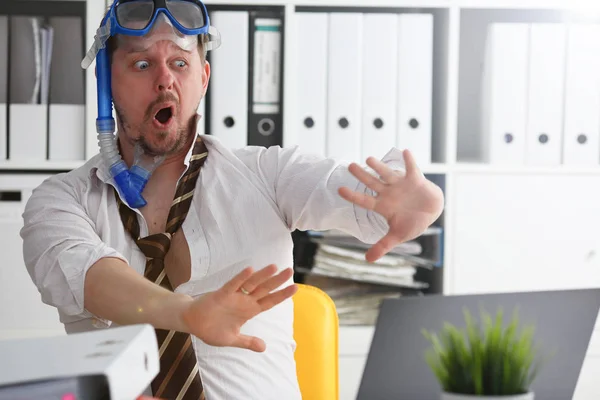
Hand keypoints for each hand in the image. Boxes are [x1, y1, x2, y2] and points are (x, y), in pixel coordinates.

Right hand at [180, 265, 296, 351]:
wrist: (192, 323)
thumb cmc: (212, 328)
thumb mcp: (232, 339)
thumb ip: (247, 342)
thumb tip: (264, 348)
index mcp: (248, 311)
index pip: (269, 302)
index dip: (282, 295)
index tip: (295, 288)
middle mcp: (244, 301)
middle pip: (264, 289)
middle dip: (277, 281)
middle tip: (290, 270)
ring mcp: (233, 297)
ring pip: (251, 284)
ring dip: (262, 276)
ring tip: (275, 267)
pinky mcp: (221, 295)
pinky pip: (232, 285)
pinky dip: (241, 278)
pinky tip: (250, 270)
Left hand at [338, 149, 443, 262]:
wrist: (431, 212)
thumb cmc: (412, 222)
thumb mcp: (397, 236)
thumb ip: (382, 246)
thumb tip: (367, 260)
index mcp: (382, 205)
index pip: (364, 200)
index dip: (353, 196)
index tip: (340, 190)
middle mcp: (388, 192)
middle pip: (372, 183)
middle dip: (361, 175)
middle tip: (350, 166)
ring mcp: (401, 185)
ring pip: (387, 174)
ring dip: (379, 166)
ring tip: (369, 159)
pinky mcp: (415, 179)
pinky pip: (412, 168)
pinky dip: (409, 161)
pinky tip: (405, 152)